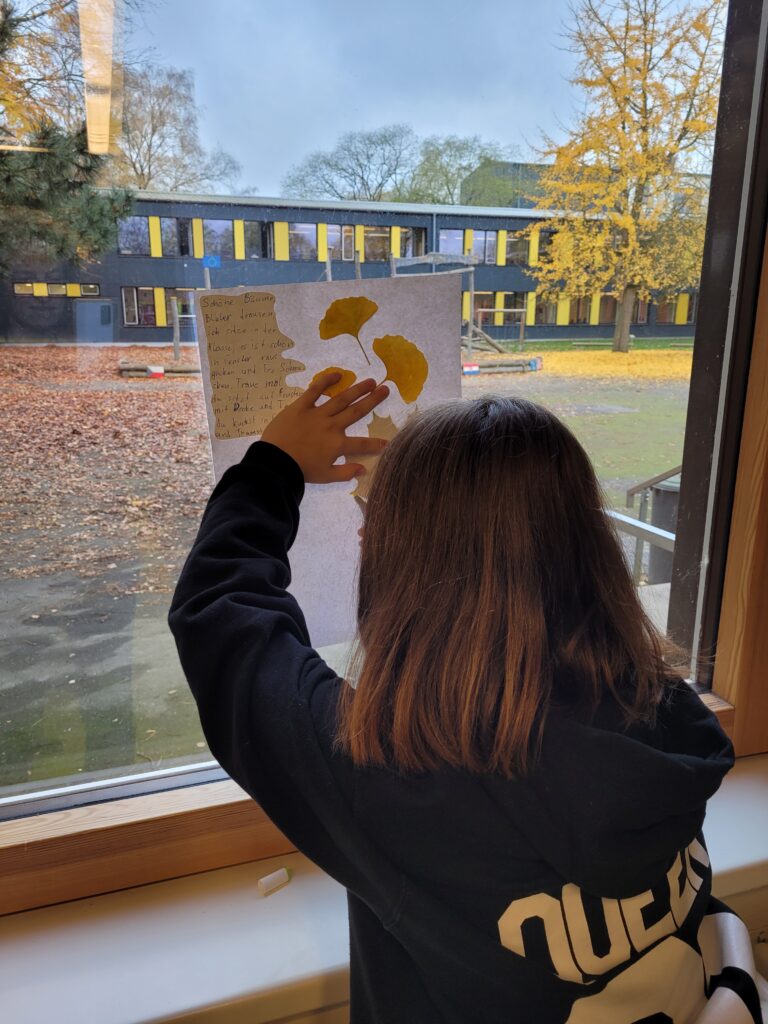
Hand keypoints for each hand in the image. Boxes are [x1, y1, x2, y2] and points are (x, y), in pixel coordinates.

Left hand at [261, 372, 389, 483]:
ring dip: (357, 389)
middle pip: (357, 411)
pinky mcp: (301, 406)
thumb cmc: (300, 471)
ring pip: (341, 399)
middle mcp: (332, 426)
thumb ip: (345, 473)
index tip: (388, 441)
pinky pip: (315, 390)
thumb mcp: (325, 476)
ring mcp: (317, 414)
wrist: (275, 462)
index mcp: (338, 445)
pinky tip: (338, 374)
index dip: (376, 444)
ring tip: (371, 381)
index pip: (362, 444)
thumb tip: (363, 469)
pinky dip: (326, 381)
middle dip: (373, 400)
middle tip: (385, 388)